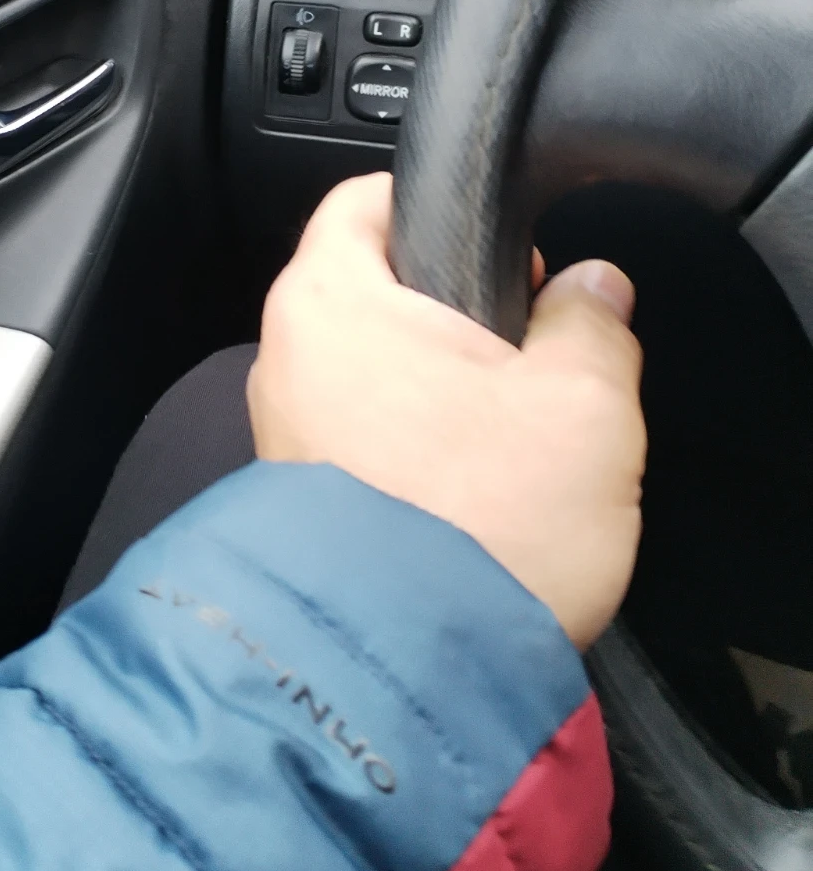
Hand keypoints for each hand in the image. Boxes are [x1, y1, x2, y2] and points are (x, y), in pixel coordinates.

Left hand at [247, 174, 645, 650]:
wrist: (414, 671)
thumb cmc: (483, 530)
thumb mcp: (583, 406)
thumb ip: (591, 323)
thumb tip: (593, 289)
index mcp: (331, 300)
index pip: (363, 199)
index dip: (441, 210)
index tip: (501, 250)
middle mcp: (282, 359)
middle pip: (366, 291)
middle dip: (446, 314)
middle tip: (521, 355)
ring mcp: (277, 434)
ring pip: (363, 374)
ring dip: (428, 393)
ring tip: (502, 442)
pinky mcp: (289, 502)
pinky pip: (352, 443)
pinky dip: (404, 453)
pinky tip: (463, 498)